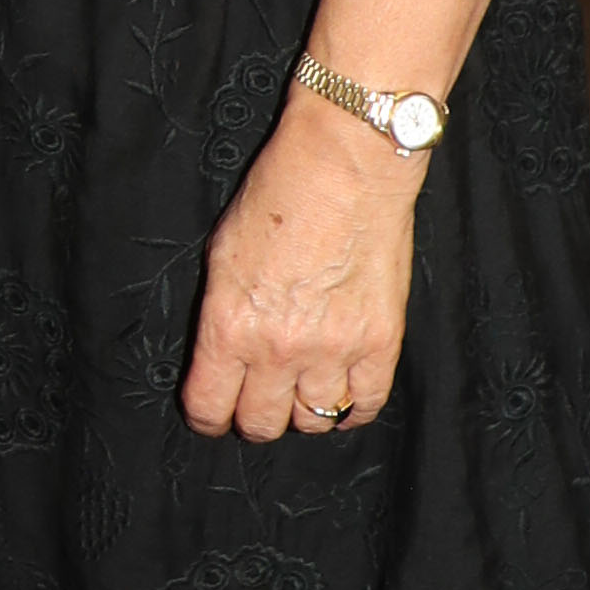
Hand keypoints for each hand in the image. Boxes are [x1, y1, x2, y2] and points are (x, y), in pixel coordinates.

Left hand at [182, 101, 415, 443]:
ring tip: (300, 388)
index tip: (213, 410)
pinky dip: (352, 407)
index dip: (208, 416)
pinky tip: (342, 393)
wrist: (345, 166)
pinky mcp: (381, 342)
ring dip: (303, 410)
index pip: (210, 406)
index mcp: (230, 326)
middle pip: (262, 423)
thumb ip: (220, 313)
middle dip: (253, 417)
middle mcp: (279, 348)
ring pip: (314, 419)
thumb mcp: (221, 253)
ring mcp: (334, 350)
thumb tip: (222, 352)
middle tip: (258, 398)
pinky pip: (366, 404)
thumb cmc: (279, 194)